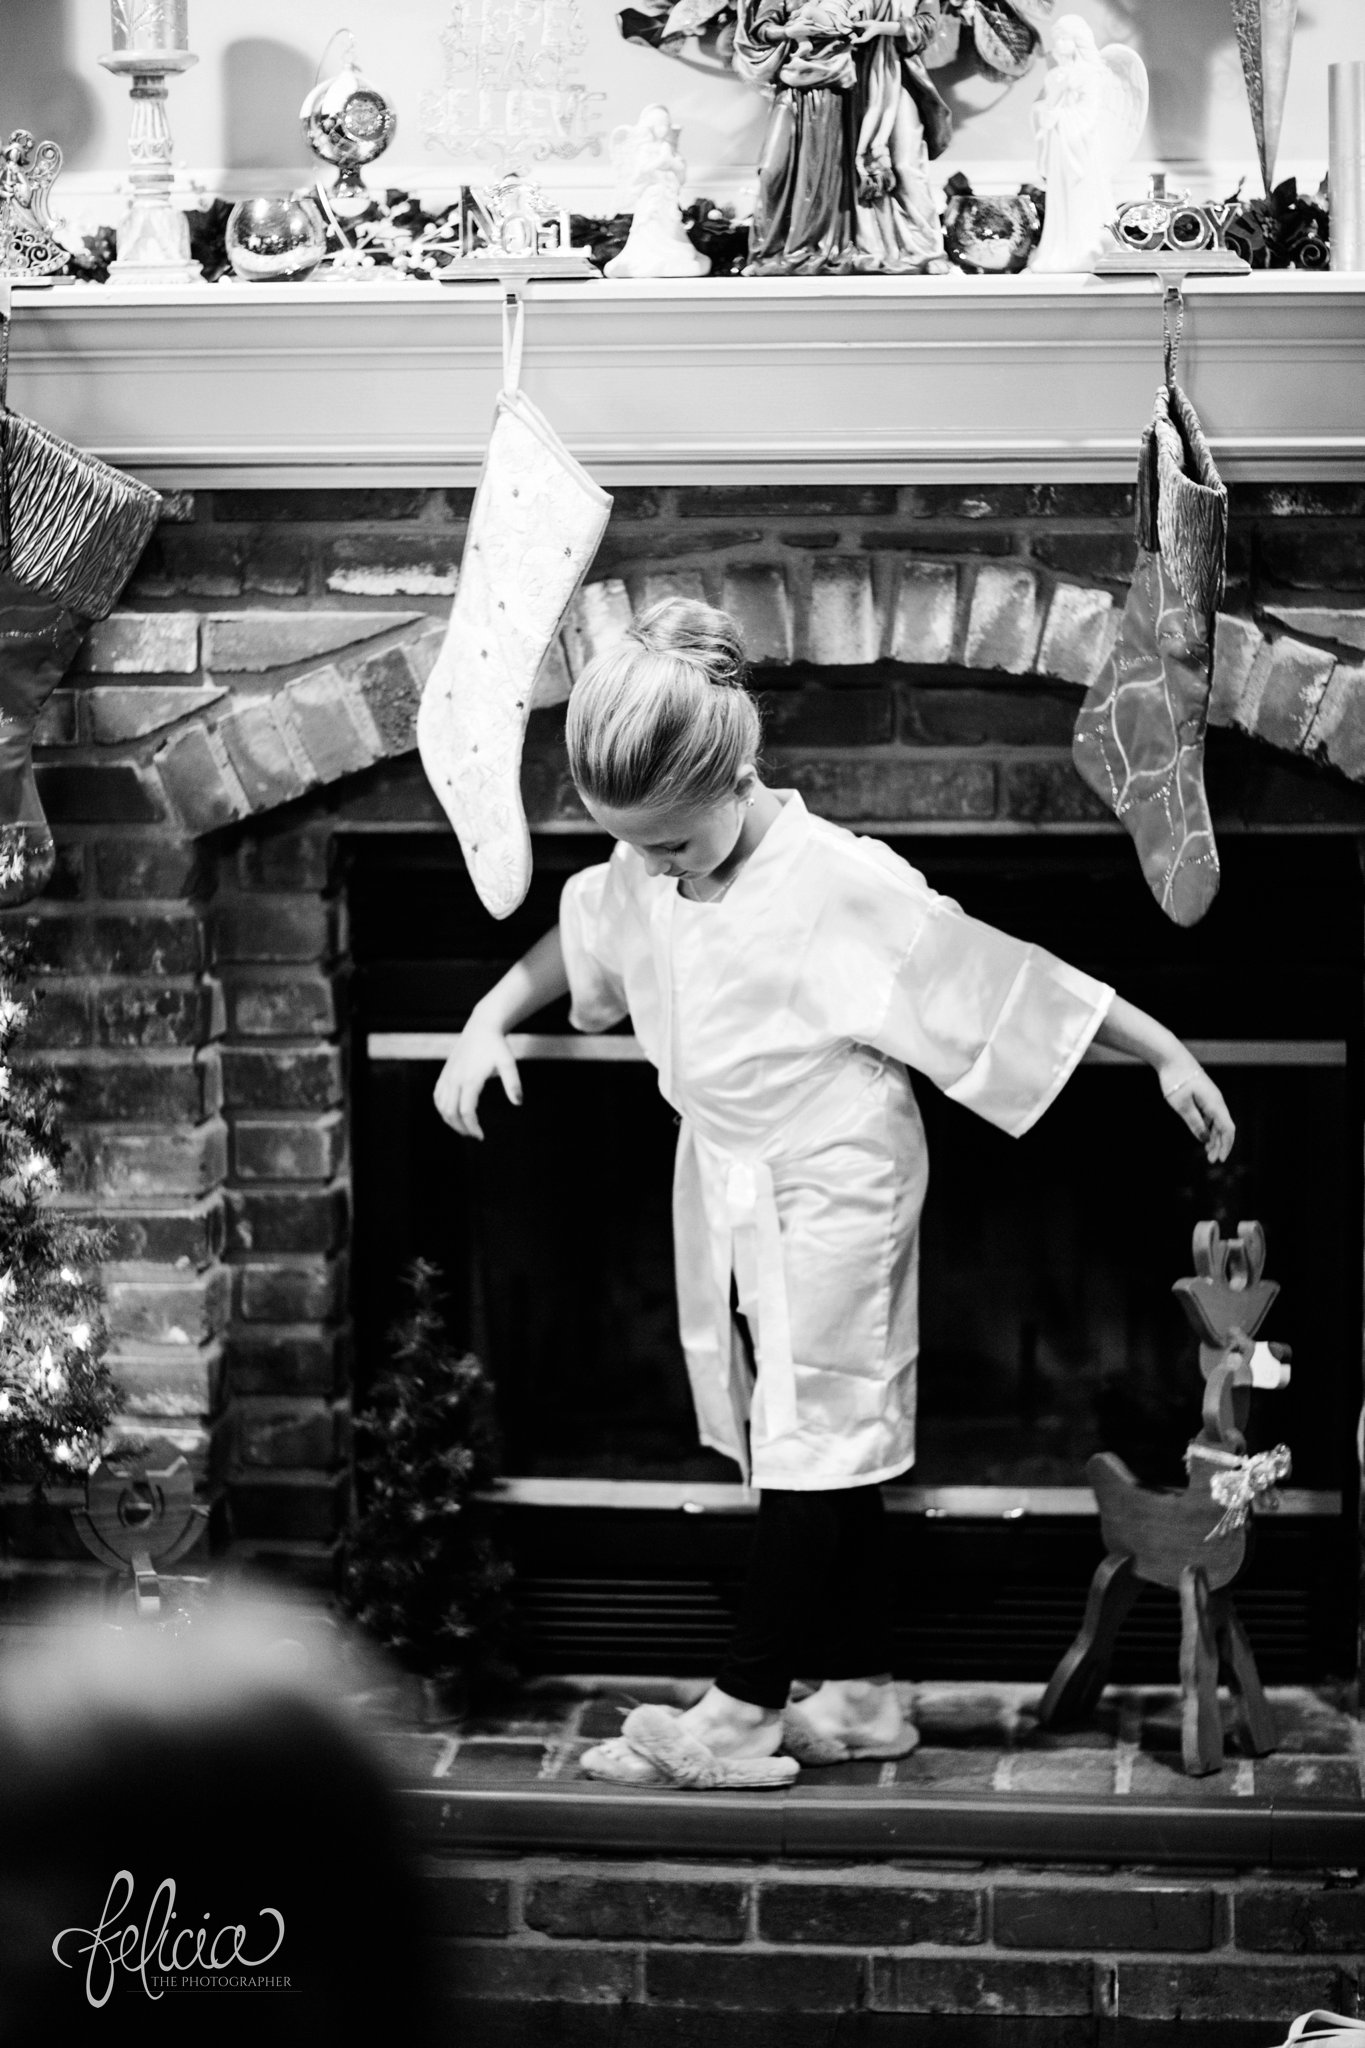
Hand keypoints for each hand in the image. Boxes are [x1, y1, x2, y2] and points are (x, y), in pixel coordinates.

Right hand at [433, 1014, 521, 1139]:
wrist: (482, 1026)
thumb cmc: (497, 1045)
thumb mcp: (508, 1063)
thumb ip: (513, 1083)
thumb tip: (518, 1102)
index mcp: (470, 1079)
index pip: (466, 1111)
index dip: (472, 1127)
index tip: (480, 1136)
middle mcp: (455, 1079)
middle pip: (450, 1112)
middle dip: (460, 1128)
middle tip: (473, 1135)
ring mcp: (448, 1076)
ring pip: (441, 1106)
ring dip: (450, 1120)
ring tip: (463, 1127)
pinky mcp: (445, 1073)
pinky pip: (437, 1096)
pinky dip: (442, 1108)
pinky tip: (451, 1113)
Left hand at [1160, 1061, 1234, 1163]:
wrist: (1172, 1057)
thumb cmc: (1176, 1080)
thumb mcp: (1182, 1105)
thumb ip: (1194, 1123)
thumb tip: (1205, 1138)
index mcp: (1215, 1104)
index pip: (1228, 1129)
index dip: (1226, 1145)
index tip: (1220, 1159)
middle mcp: (1217, 1101)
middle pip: (1224, 1127)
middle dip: (1220, 1145)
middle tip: (1211, 1160)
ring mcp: (1211, 1097)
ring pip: (1218, 1121)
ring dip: (1215, 1137)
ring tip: (1207, 1151)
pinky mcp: (1204, 1095)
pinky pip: (1211, 1115)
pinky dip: (1209, 1126)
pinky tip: (1203, 1134)